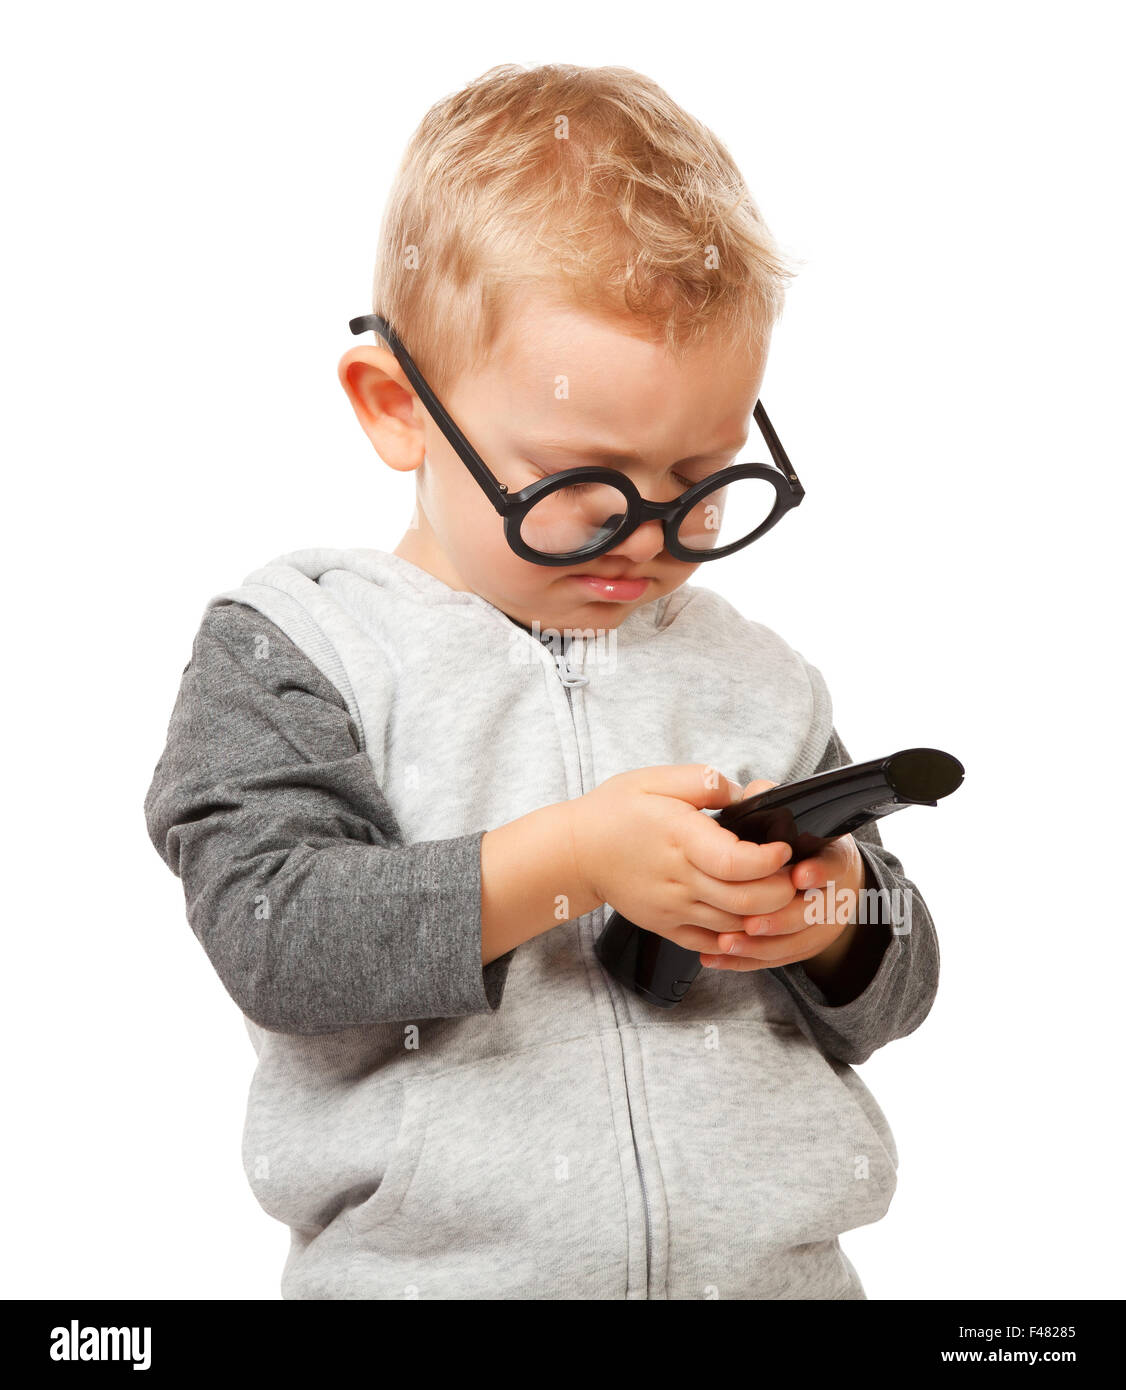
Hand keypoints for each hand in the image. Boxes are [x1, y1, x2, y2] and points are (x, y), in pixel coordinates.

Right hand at [565, 764, 794, 952]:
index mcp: (679, 838)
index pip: (737, 863)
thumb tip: (748, 794)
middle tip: (794, 874)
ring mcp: (673, 909)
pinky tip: (749, 917)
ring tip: (780, 893)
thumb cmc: (615, 812)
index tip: (783, 847)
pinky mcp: (668, 927)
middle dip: (783, 891)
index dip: (771, 860)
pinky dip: (738, 936)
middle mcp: (679, 880)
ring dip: (767, 915)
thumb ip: (707, 783)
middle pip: (747, 902)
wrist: (576, 852)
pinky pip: (713, 942)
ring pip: (736, 926)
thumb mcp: (657, 779)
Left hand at [698, 777, 865, 971]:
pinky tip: (716, 957)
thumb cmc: (802, 845)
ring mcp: (821, 926)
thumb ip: (776, 804)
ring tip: (726, 942)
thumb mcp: (799, 819)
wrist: (829, 880)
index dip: (819, 872)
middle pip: (812, 914)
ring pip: (793, 943)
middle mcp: (834, 896)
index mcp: (834, 858)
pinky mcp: (802, 946)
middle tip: (750, 922)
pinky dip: (745, 961)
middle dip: (780, 919)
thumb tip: (756, 793)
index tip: (800, 876)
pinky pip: (775, 959)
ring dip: (759, 946)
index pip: (834, 866)